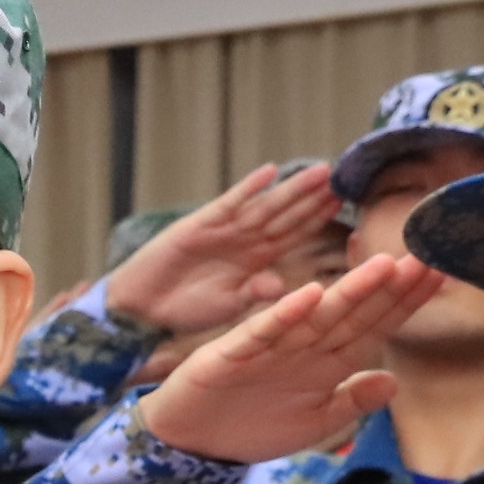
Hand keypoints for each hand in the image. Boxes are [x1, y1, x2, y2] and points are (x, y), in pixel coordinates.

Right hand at [103, 161, 347, 338]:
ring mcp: (222, 231)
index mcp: (254, 260)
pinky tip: (269, 173)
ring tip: (320, 171)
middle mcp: (243, 240)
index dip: (317, 217)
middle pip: (285, 214)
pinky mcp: (197, 226)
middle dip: (312, 197)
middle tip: (343, 176)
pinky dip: (247, 189)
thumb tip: (282, 285)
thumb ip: (255, 294)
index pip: (293, 234)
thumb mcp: (229, 306)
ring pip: (265, 206)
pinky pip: (228, 205)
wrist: (139, 310)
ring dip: (291, 189)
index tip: (344, 201)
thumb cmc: (184, 311)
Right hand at [130, 255, 441, 466]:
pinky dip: (284, 315)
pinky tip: (310, 295)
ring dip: (348, 292)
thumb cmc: (252, 428)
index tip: (438, 276)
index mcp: (326, 360)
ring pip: (317, 315)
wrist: (190, 443)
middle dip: (389, 287)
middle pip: (353, 312)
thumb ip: (351, 401)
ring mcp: (267, 346)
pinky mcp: (231, 353)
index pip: (374, 325)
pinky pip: (262, 332)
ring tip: (382, 267)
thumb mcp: (314, 422)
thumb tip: (394, 383)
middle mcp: (302, 346)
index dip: (405, 302)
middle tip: (425, 256)